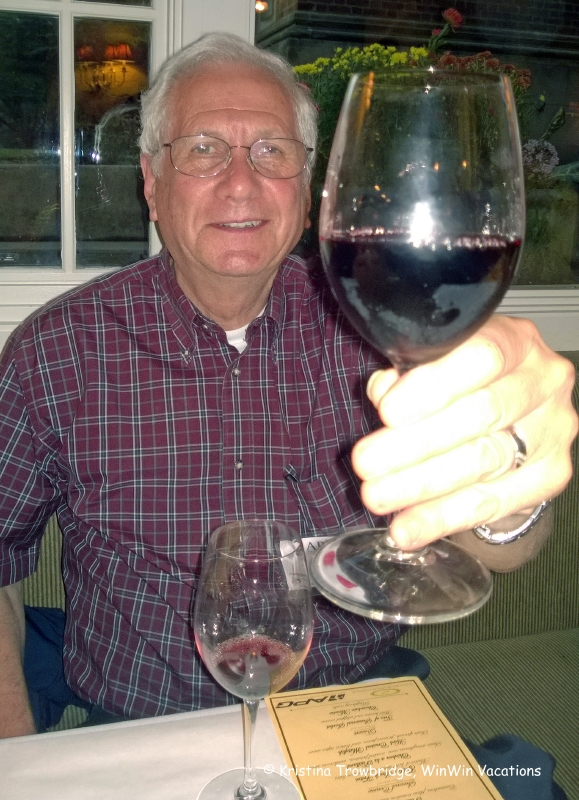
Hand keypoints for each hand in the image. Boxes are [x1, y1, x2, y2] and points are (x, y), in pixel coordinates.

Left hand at [352, 315, 577, 549]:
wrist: (511, 418)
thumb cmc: (461, 380)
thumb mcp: (433, 363)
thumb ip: (407, 371)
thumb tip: (382, 390)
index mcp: (516, 339)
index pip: (482, 357)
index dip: (433, 386)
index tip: (388, 412)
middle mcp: (543, 380)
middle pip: (480, 415)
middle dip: (414, 443)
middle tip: (365, 463)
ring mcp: (553, 430)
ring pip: (483, 461)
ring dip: (420, 484)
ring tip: (375, 496)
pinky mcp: (551, 475)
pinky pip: (491, 503)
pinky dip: (442, 517)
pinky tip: (408, 527)